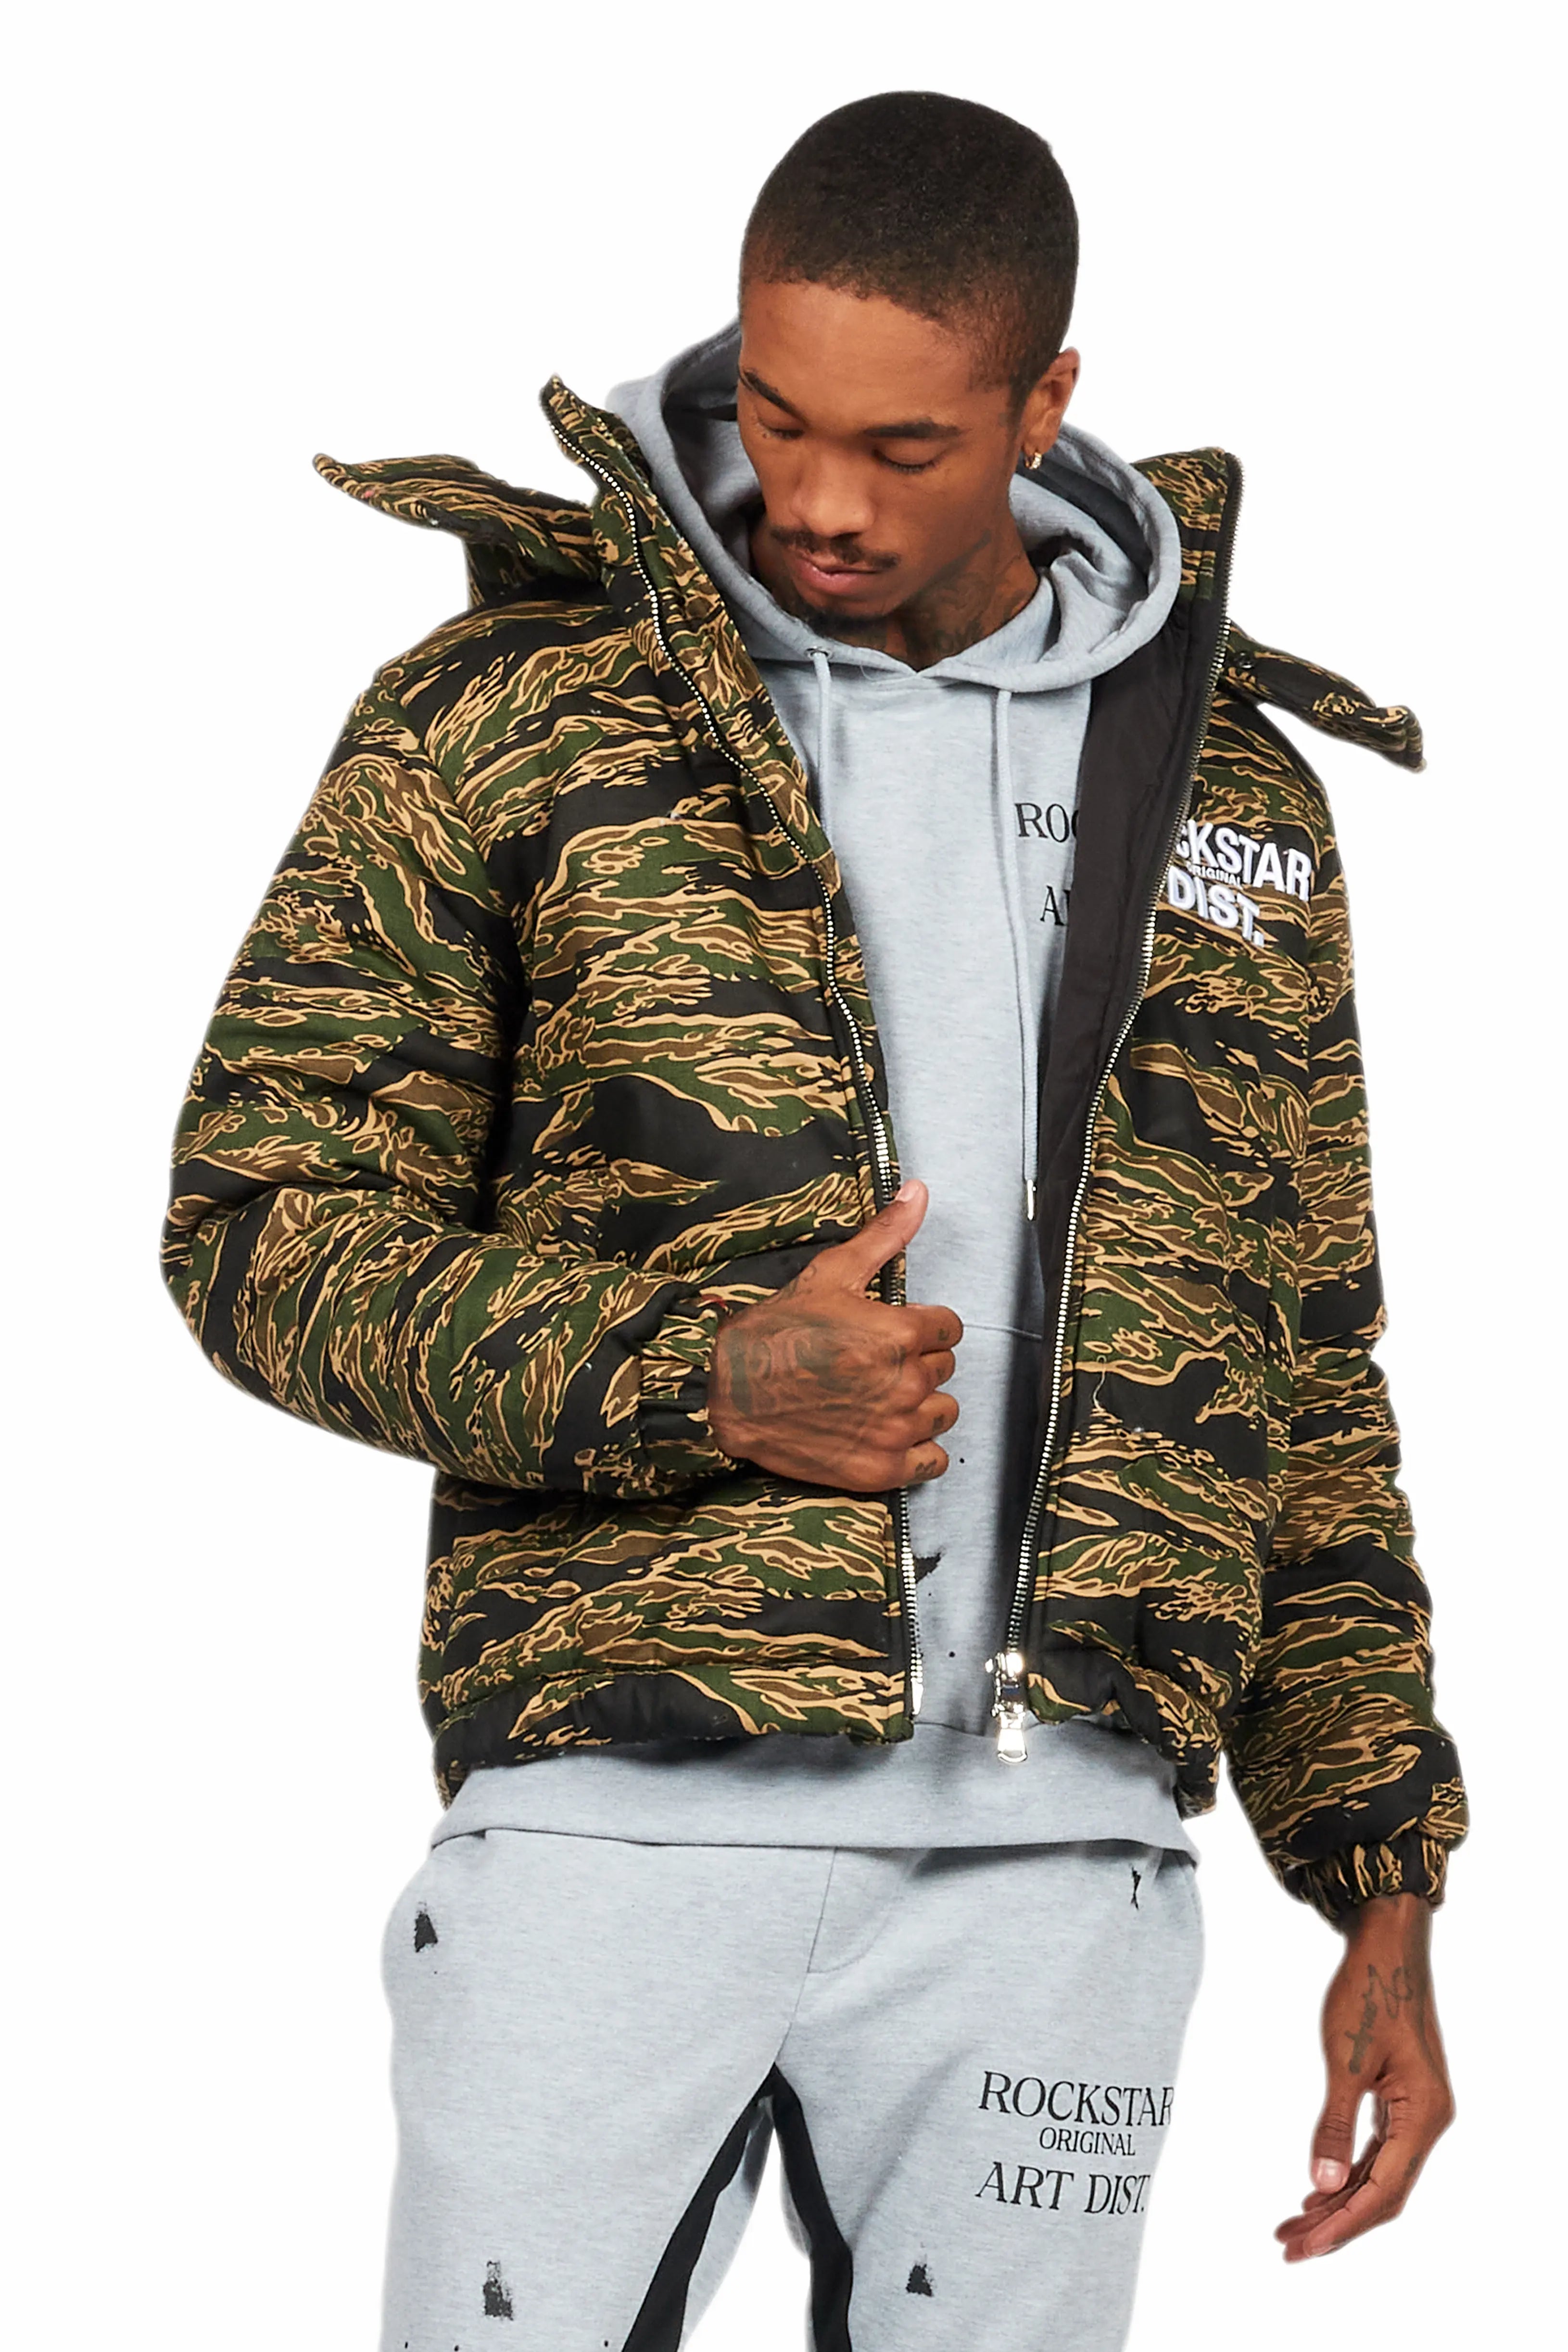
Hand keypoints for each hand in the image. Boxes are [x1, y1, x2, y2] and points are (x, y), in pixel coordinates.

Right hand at [707, 1179, 961, 1491]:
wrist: (728, 1395)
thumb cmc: (776, 1332)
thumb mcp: (830, 1274)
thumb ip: (884, 1236)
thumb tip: (919, 1192)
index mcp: (899, 1333)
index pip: (949, 1328)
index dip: (922, 1326)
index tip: (895, 1331)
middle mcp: (905, 1383)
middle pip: (944, 1369)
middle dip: (918, 1361)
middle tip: (875, 1362)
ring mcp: (895, 1430)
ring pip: (943, 1412)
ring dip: (922, 1404)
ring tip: (882, 1396)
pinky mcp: (882, 1468)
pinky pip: (932, 1460)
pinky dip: (918, 1449)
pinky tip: (889, 1433)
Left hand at [1275, 1892, 1453, 2261]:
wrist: (1387, 1946)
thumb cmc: (1368, 1993)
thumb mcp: (1345, 2061)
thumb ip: (1335, 2125)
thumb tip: (1322, 2183)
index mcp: (1422, 2116)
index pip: (1382, 2191)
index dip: (1342, 2225)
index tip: (1303, 2246)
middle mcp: (1428, 2121)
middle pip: (1384, 2193)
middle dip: (1337, 2223)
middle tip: (1288, 2245)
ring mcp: (1418, 2111)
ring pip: (1381, 2175)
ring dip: (1340, 2201)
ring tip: (1294, 2224)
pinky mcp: (1403, 2099)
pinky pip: (1380, 2152)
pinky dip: (1349, 2173)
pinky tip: (1320, 2188)